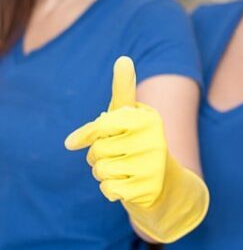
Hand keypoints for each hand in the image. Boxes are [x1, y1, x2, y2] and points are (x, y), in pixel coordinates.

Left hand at [65, 56, 208, 242]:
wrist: (165, 181)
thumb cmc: (138, 141)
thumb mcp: (130, 116)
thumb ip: (123, 90)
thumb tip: (123, 59)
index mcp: (148, 119)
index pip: (105, 124)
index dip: (86, 134)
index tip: (70, 143)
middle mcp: (154, 140)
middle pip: (98, 149)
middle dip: (98, 155)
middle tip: (117, 155)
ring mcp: (153, 166)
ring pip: (101, 170)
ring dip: (104, 173)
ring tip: (123, 169)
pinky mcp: (148, 189)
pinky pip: (108, 189)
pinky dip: (110, 190)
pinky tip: (127, 185)